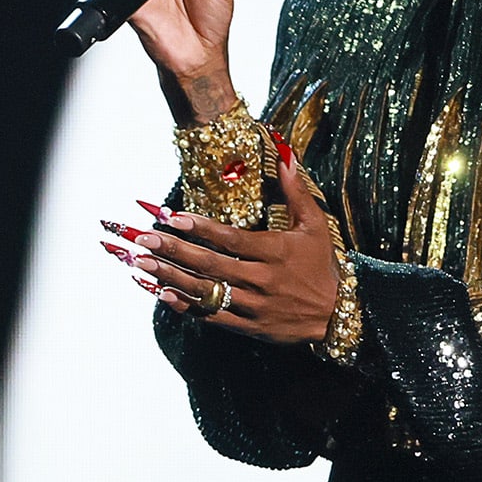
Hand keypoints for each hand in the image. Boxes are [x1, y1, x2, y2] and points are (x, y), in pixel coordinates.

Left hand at [123, 147, 338, 343]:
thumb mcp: (315, 225)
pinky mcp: (249, 327)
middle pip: (211, 264)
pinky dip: (186, 306)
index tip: (172, 217)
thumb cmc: (322, 265)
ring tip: (142, 263)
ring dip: (172, 277)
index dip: (200, 228)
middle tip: (145, 239)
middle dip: (175, 250)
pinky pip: (213, 317)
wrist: (339, 315)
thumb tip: (284, 155)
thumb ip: (296, 191)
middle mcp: (262, 279)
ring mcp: (254, 306)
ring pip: (207, 291)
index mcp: (276, 252)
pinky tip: (162, 293)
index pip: (231, 239)